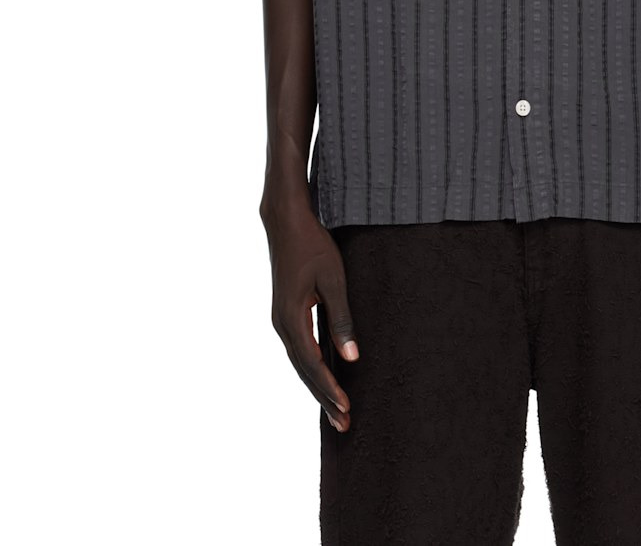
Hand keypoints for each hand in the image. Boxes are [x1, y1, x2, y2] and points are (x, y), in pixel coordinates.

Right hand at [261, 199, 359, 431]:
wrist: (286, 221)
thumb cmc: (313, 245)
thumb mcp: (333, 279)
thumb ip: (342, 318)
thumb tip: (352, 358)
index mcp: (291, 319)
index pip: (313, 364)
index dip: (330, 388)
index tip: (346, 409)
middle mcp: (282, 324)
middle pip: (304, 371)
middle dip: (324, 397)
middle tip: (344, 425)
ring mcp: (281, 319)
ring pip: (301, 363)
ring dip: (319, 386)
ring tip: (337, 411)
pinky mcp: (286, 313)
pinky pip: (300, 349)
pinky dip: (313, 368)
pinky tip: (325, 378)